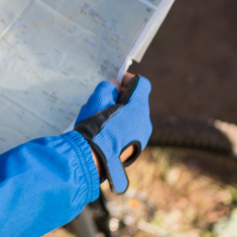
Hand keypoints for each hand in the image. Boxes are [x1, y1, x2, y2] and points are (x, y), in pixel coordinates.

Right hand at [74, 74, 151, 193]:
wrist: (92, 158)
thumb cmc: (94, 125)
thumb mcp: (97, 99)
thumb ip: (108, 87)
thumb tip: (115, 86)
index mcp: (138, 107)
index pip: (142, 84)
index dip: (129, 78)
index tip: (116, 80)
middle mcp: (145, 121)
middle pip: (137, 101)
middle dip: (123, 96)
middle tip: (106, 96)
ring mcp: (142, 136)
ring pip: (134, 116)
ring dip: (122, 111)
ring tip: (104, 114)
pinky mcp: (136, 148)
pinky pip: (132, 129)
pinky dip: (122, 124)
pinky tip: (107, 129)